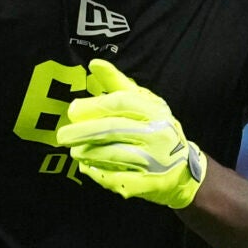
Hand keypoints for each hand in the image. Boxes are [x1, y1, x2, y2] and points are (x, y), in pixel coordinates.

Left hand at [57, 60, 204, 209]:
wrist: (184, 171)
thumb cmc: (157, 130)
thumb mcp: (144, 103)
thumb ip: (118, 84)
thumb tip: (94, 63)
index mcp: (156, 111)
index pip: (122, 103)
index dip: (95, 106)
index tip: (73, 111)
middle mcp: (159, 134)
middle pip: (114, 130)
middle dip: (84, 132)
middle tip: (62, 136)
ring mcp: (156, 161)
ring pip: (113, 154)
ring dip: (88, 153)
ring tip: (75, 152)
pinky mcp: (150, 184)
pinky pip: (118, 178)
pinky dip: (98, 173)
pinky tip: (88, 168)